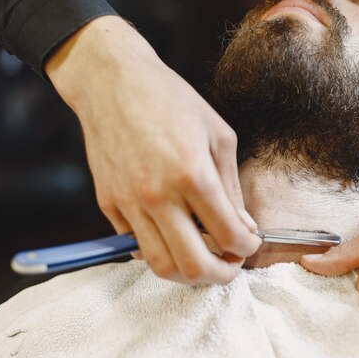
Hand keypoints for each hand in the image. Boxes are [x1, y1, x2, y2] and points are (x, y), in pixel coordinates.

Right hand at [46, 16, 261, 283]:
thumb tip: (243, 227)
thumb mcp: (219, 136)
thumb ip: (232, 188)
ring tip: (205, 258)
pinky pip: (135, 245)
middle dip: (221, 275)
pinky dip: (159, 249)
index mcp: (193, 175)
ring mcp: (129, 203)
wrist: (112, 82)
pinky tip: (174, 235)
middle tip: (231, 264)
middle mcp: (158, 196)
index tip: (250, 243)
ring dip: (188, 273)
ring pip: (160, 265)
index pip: (228, 235)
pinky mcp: (108, 205)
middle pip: (193, 265)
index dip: (247, 247)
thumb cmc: (172, 101)